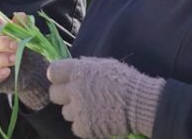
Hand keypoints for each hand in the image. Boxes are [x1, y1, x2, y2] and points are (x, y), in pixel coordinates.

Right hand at [0, 10, 50, 109]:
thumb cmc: (25, 48)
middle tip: (16, 45)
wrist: (31, 71)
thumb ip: (22, 25)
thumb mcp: (25, 35)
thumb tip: (20, 15)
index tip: (3, 25)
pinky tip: (7, 71)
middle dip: (0, 42)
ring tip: (15, 58)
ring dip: (0, 59)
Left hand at [47, 57, 165, 138]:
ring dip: (76, 111)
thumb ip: (84, 67)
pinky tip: (96, 120)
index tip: (63, 81)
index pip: (53, 72)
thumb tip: (72, 69)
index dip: (57, 77)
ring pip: (65, 112)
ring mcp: (78, 109)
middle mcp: (74, 89)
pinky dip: (84, 125)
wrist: (139, 102)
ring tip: (91, 109)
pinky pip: (75, 127)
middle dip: (63, 96)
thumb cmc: (124, 80)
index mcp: (78, 71)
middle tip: (76, 97)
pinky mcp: (84, 127)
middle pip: (54, 94)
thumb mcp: (104, 65)